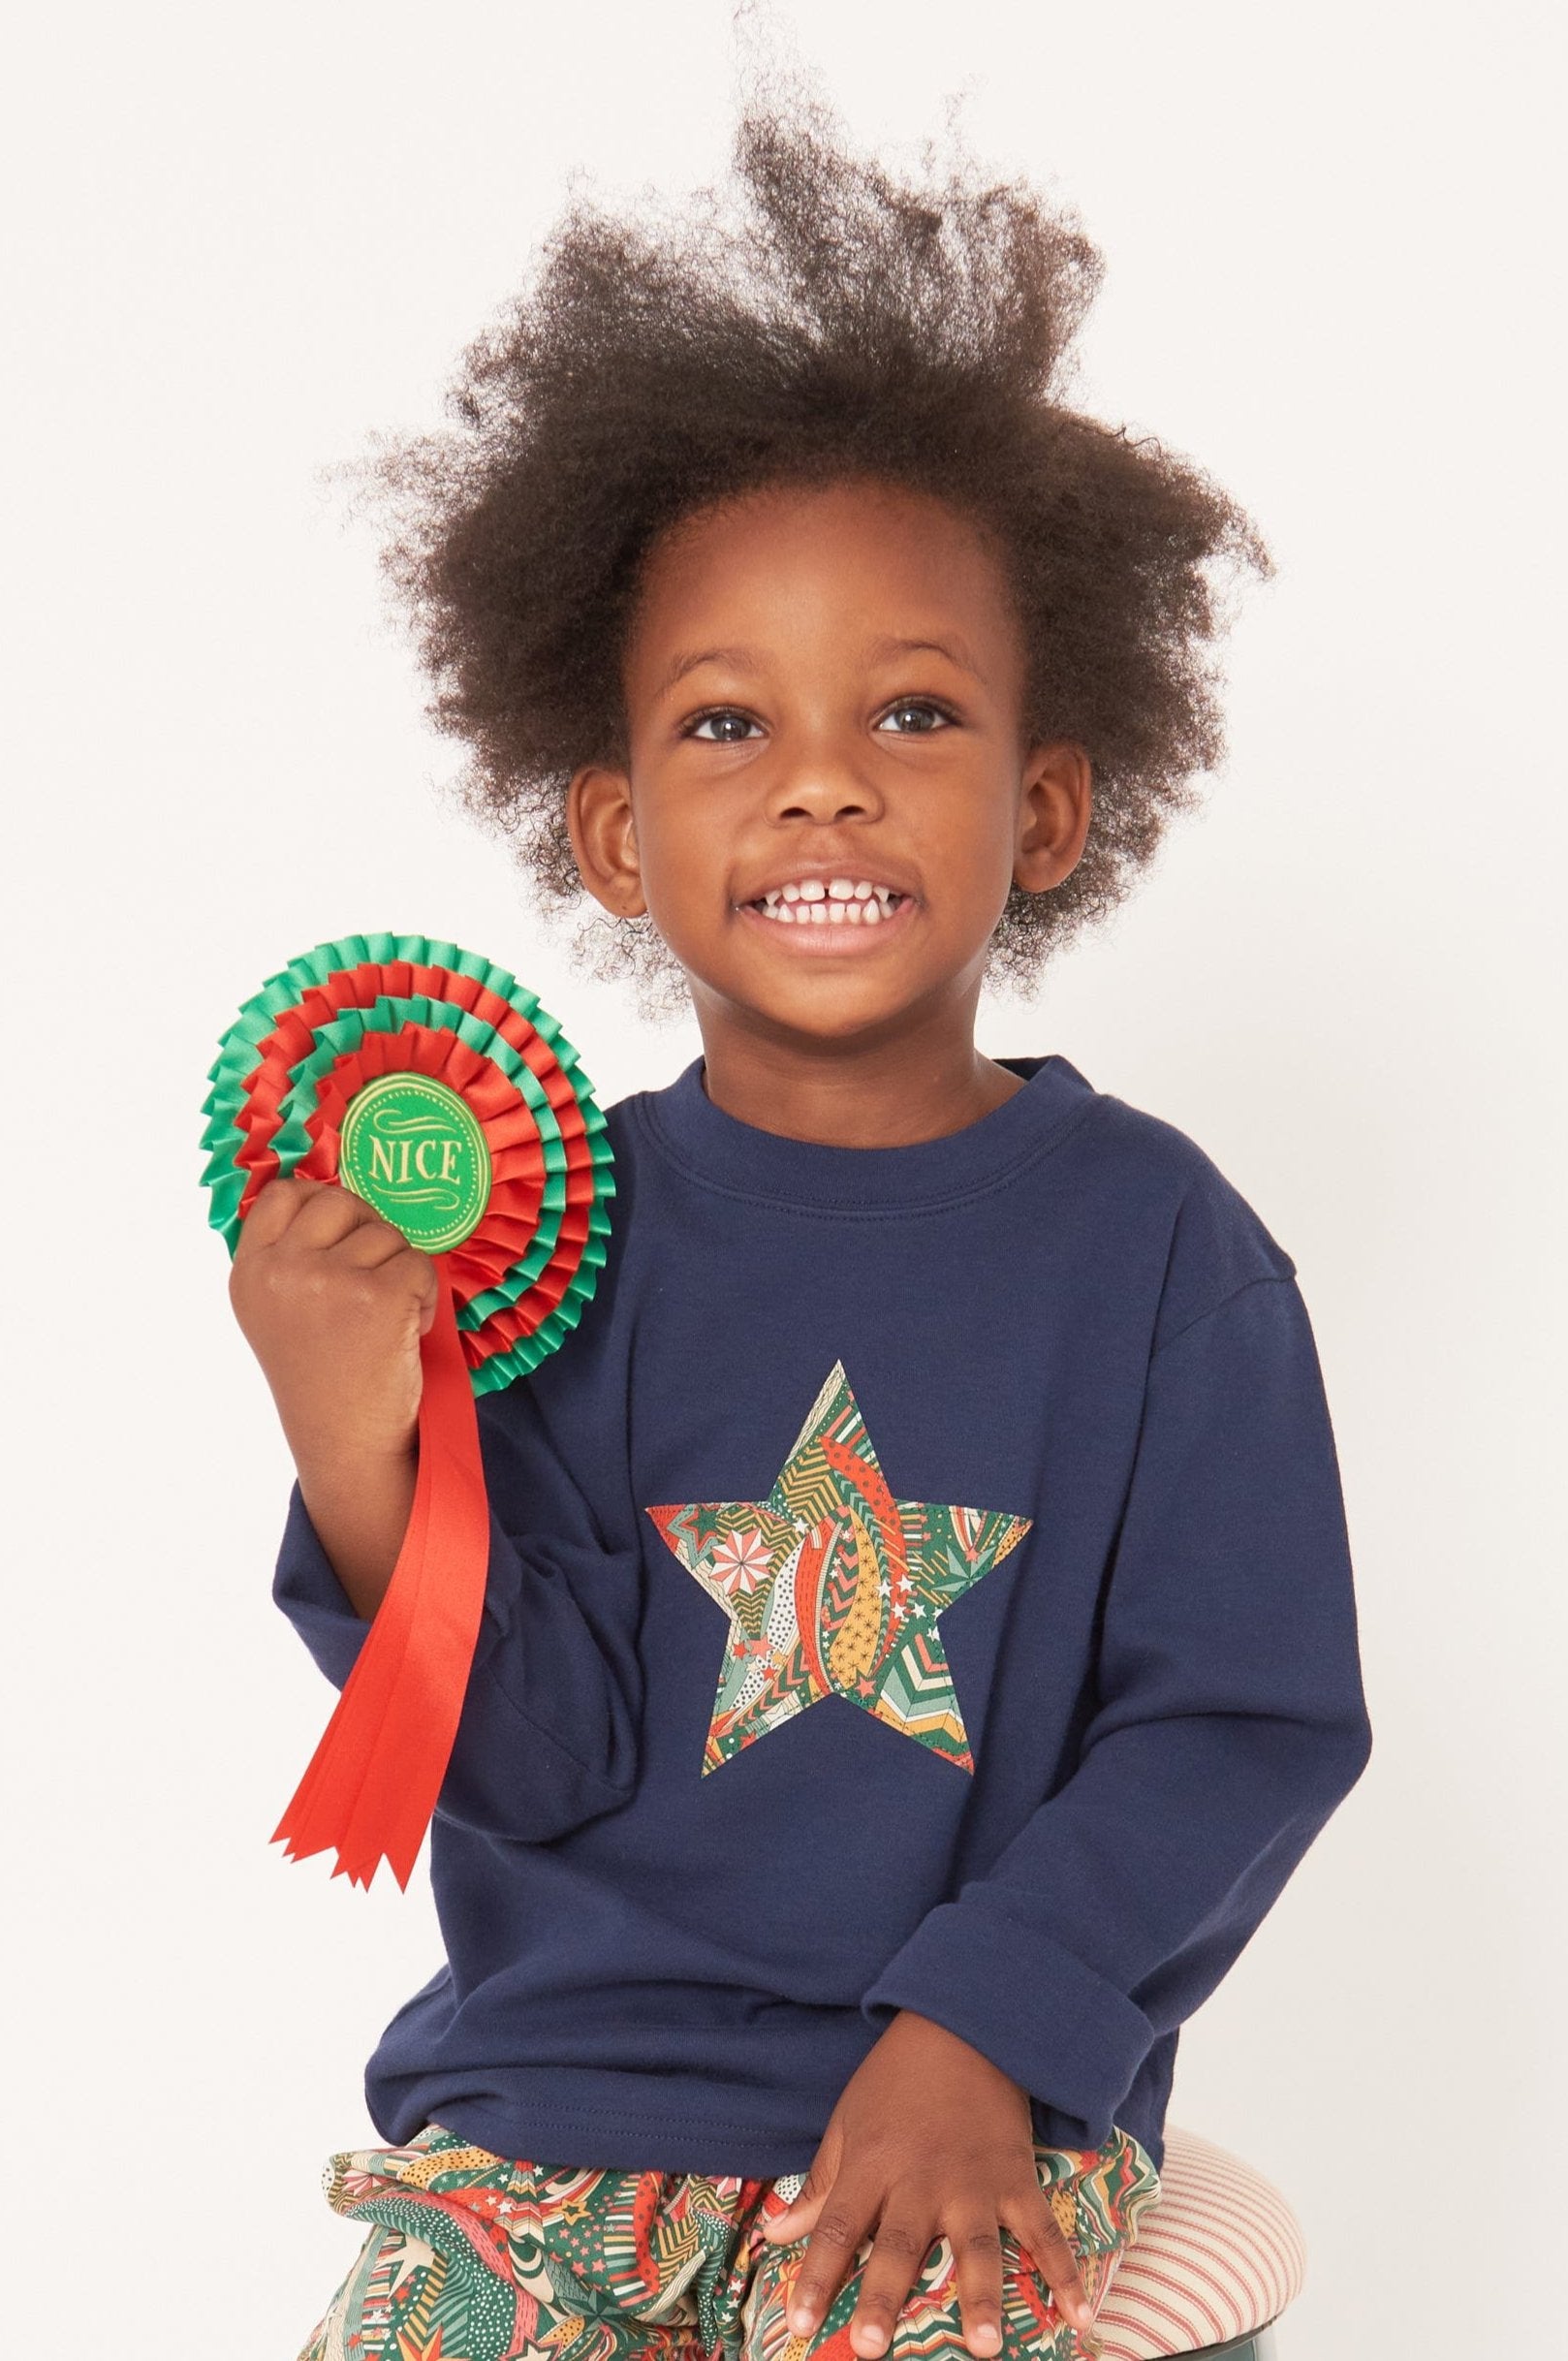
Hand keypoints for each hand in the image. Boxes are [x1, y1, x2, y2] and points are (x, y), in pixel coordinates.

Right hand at [230, 1174, 438, 1465]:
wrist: (346, 1444)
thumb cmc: (322, 1379)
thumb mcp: (276, 1312)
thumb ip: (289, 1256)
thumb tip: (331, 1197)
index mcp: (250, 1273)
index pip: (283, 1193)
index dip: (321, 1203)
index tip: (341, 1236)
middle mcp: (281, 1271)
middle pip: (339, 1201)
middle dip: (368, 1232)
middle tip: (372, 1281)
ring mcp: (327, 1281)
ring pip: (385, 1233)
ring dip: (399, 1270)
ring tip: (385, 1319)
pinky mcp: (378, 1297)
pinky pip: (418, 1263)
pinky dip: (425, 1294)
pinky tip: (407, 1331)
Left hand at [760, 2010, 1097, 2357]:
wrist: (963, 2026)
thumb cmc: (895, 2080)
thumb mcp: (847, 2122)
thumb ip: (821, 2185)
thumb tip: (777, 2233)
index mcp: (872, 2166)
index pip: (836, 2228)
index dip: (816, 2276)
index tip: (799, 2323)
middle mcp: (921, 2180)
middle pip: (899, 2246)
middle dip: (884, 2298)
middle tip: (871, 2348)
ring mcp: (974, 2182)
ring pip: (976, 2247)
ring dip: (980, 2297)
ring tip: (984, 2346)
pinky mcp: (1017, 2177)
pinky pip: (1043, 2230)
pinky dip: (1064, 2272)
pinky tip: (1078, 2314)